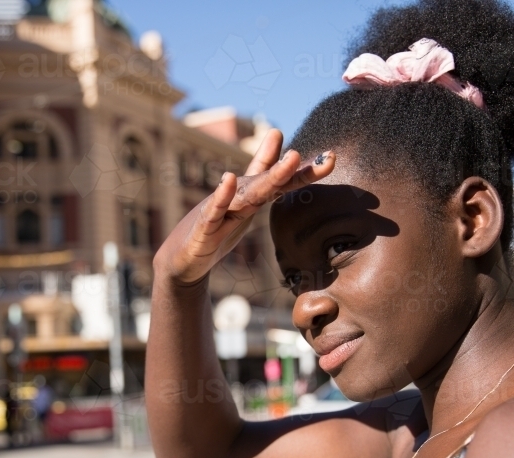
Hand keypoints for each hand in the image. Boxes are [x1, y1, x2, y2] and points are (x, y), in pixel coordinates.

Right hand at [153, 128, 334, 285]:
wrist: (182, 259)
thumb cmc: (215, 229)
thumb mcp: (244, 204)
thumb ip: (262, 173)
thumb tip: (280, 141)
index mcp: (250, 199)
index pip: (281, 183)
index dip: (305, 173)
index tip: (331, 158)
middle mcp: (237, 199)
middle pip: (266, 184)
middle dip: (285, 170)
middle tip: (304, 154)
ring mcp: (219, 212)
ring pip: (246, 195)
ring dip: (266, 177)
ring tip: (287, 160)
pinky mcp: (203, 230)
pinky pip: (214, 212)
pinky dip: (221, 196)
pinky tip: (228, 180)